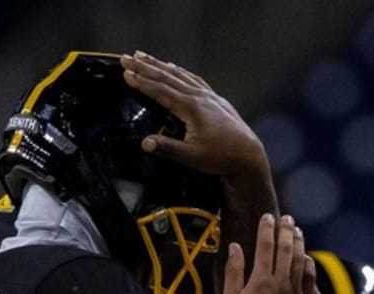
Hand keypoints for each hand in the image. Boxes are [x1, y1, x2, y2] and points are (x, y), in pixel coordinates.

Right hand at [120, 51, 268, 182]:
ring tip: (144, 57)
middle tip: (126, 58)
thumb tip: (145, 143)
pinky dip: (180, 71)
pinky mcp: (215, 99)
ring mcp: (208, 96)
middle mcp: (199, 97)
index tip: (126, 74)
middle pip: (167, 77)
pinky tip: (175, 68)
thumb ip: (168, 148)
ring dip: (160, 65)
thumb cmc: (220, 157)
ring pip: (179, 75)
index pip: (160, 91)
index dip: (141, 82)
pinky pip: (193, 79)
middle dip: (145, 67)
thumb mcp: (191, 157)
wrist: (247, 155)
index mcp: (191, 108)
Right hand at [222, 214, 314, 293]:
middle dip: (286, 230)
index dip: (266, 228)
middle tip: (286, 219)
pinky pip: (309, 279)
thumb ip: (233, 273)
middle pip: (286, 248)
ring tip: (297, 231)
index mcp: (261, 281)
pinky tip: (305, 258)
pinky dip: (308, 265)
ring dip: (299, 243)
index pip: (266, 245)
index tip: (267, 218)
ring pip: (300, 260)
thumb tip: (235, 248)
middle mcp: (281, 283)